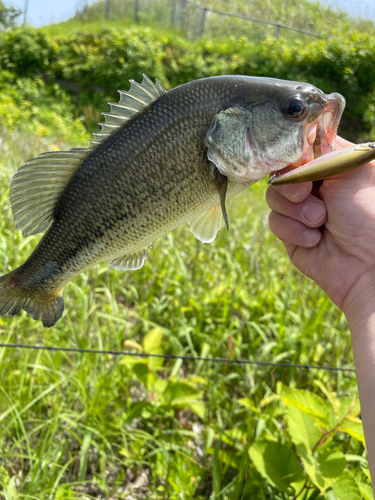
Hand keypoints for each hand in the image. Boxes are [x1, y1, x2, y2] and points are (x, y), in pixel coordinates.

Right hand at [266, 136, 374, 319]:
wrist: (368, 265)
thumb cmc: (368, 214)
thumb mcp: (350, 170)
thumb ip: (322, 152)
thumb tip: (295, 146)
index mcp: (333, 167)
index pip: (299, 150)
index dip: (293, 155)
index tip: (298, 162)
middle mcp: (316, 187)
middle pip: (281, 172)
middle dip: (291, 185)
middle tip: (308, 194)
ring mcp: (302, 211)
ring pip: (273, 197)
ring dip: (295, 210)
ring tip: (320, 221)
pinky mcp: (291, 235)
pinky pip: (274, 221)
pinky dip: (292, 230)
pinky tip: (314, 240)